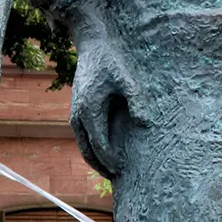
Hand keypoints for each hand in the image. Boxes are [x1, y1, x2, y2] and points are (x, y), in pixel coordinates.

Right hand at [69, 23, 136, 177]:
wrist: (92, 44)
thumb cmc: (111, 61)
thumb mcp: (127, 78)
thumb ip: (137, 100)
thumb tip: (145, 123)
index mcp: (90, 109)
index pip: (99, 144)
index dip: (110, 159)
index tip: (123, 169)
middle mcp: (79, 114)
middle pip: (86, 149)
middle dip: (100, 165)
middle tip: (117, 177)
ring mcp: (75, 111)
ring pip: (81, 144)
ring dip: (94, 159)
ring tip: (110, 170)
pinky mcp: (77, 108)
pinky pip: (81, 135)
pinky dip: (90, 147)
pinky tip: (104, 150)